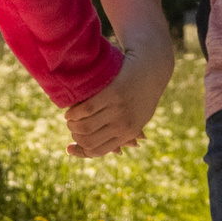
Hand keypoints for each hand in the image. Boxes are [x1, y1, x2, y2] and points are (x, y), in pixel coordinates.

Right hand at [63, 40, 173, 158]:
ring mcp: (118, 110)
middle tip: (71, 128)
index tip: (69, 148)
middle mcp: (123, 125)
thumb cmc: (144, 93)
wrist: (153, 68)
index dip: (80, 151)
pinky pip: (86, 109)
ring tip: (69, 119)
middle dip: (75, 136)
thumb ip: (128, 134)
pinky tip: (70, 110)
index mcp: (128, 133)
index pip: (98, 150)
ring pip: (85, 127)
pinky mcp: (112, 94)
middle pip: (88, 141)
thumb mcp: (141, 117)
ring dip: (72, 124)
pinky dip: (74, 112)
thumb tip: (119, 152)